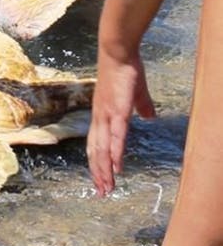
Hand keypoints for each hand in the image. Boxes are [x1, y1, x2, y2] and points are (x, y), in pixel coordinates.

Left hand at [87, 46, 156, 195]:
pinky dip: (115, 153)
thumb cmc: (125, 71)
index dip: (97, 163)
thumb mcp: (135, 94)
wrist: (117, 53)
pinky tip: (116, 167)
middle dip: (98, 173)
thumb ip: (141, 107)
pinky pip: (116, 136)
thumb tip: (149, 116)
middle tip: (101, 192)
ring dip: (104, 169)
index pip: (96, 144)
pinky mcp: (118, 111)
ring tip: (107, 187)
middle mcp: (100, 118)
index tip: (99, 179)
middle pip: (96, 151)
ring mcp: (107, 115)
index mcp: (101, 115)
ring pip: (103, 149)